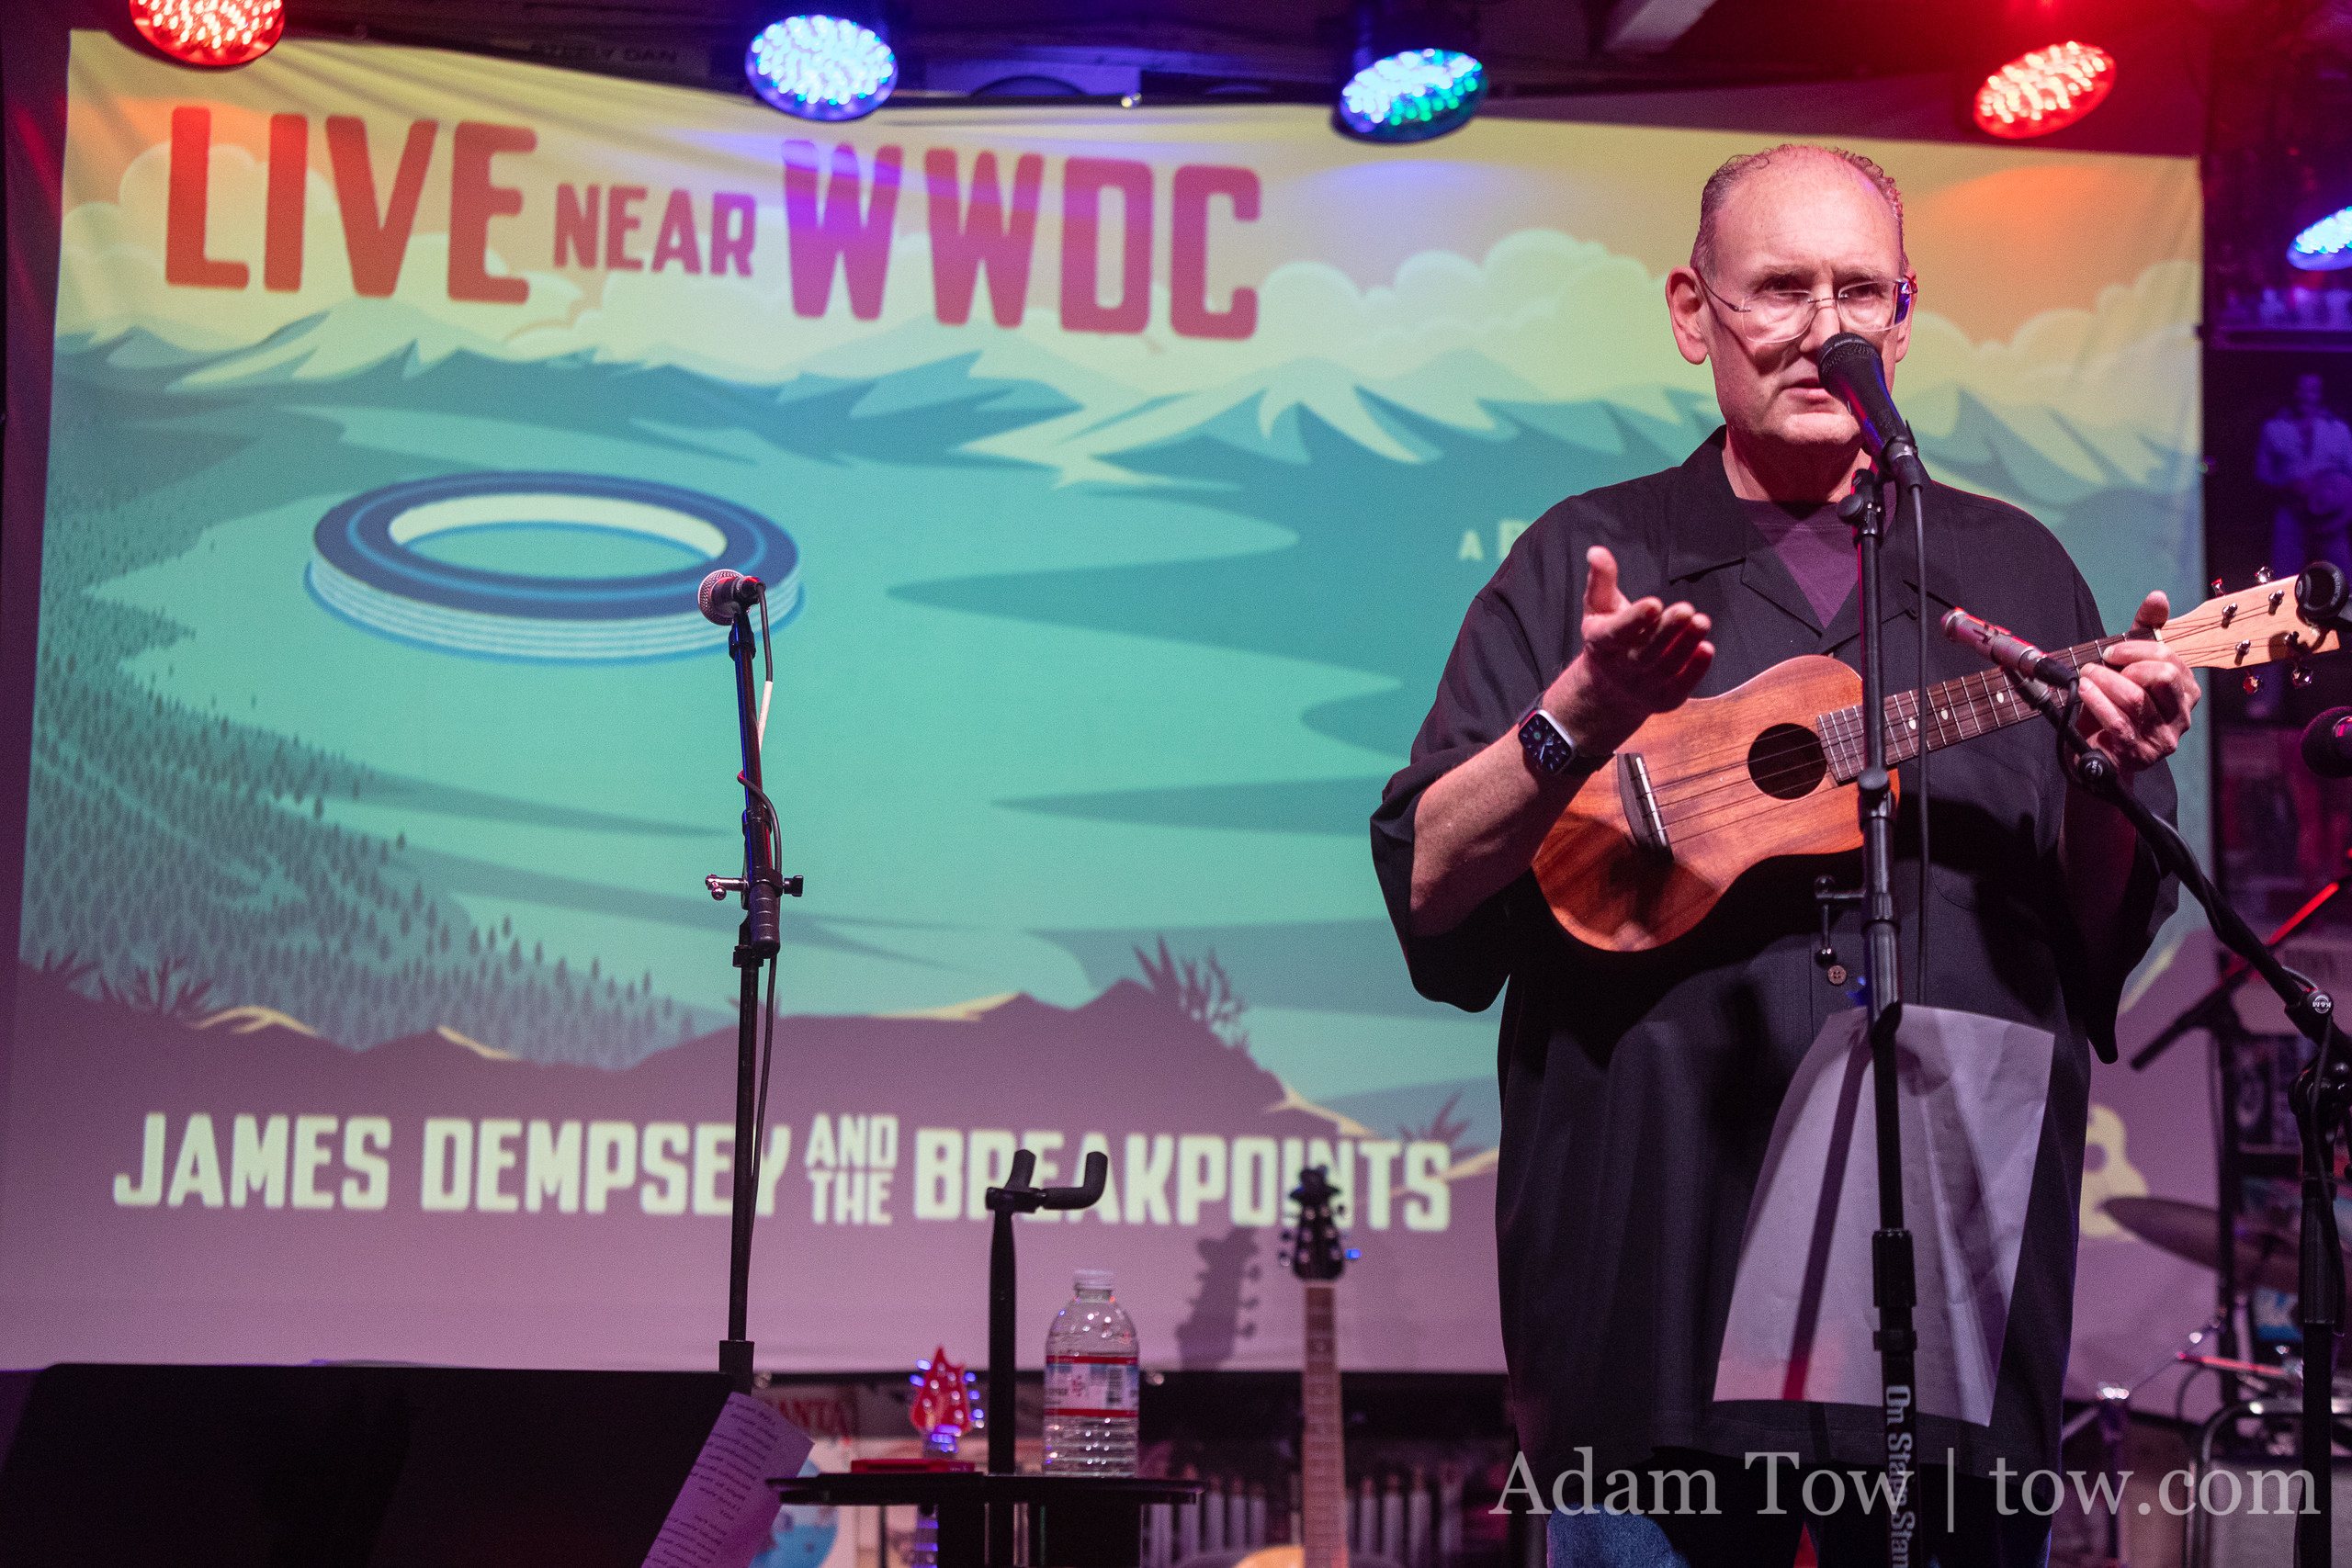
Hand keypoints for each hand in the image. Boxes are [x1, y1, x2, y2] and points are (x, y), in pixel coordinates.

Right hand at [1544, 546, 1714, 754]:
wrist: (1609, 691)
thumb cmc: (1608, 640)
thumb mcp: (1597, 610)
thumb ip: (1601, 581)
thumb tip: (1597, 551)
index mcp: (1602, 644)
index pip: (1617, 633)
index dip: (1635, 620)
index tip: (1654, 603)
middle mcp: (1621, 669)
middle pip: (1645, 652)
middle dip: (1667, 631)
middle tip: (1687, 609)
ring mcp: (1643, 687)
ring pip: (1666, 666)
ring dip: (1685, 645)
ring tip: (1703, 621)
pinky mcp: (1665, 699)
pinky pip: (1682, 685)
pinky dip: (1695, 669)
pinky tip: (1706, 648)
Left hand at [2075, 590, 2198, 772]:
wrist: (2098, 751)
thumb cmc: (2116, 703)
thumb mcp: (2130, 665)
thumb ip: (2146, 630)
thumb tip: (2158, 597)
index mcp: (2187, 691)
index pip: (2169, 659)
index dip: (2136, 650)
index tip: (2110, 652)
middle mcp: (2182, 716)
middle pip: (2161, 676)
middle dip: (2124, 665)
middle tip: (2097, 666)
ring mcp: (2163, 738)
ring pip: (2135, 699)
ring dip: (2103, 682)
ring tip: (2085, 678)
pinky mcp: (2139, 754)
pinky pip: (2117, 722)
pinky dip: (2096, 702)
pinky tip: (2083, 693)